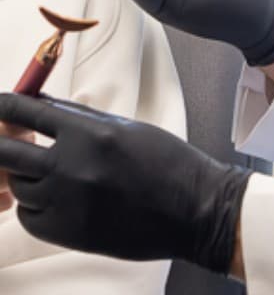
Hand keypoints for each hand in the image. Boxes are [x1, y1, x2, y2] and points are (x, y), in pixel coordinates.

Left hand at [0, 93, 249, 271]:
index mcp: (90, 133)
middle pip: (4, 152)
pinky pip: (29, 215)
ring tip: (49, 167)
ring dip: (25, 173)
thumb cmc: (165, 161)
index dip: (3, 105)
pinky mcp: (66, 233)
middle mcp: (71, 167)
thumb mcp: (125, 128)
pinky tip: (56, 195)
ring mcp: (65, 203)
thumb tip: (40, 104)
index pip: (25, 112)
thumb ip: (80, 117)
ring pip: (18, 185)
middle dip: (0, 142)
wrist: (192, 208)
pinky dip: (35, 203)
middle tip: (7, 136)